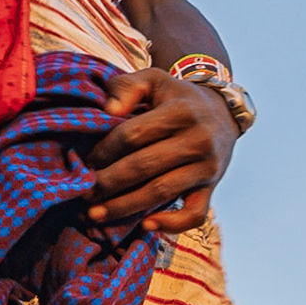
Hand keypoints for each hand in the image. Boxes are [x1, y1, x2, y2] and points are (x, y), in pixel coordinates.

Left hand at [84, 68, 237, 233]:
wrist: (223, 111)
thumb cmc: (176, 97)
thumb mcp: (153, 79)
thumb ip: (127, 86)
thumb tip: (108, 110)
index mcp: (179, 112)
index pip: (132, 135)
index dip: (104, 150)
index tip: (84, 162)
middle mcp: (197, 140)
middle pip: (143, 166)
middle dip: (107, 182)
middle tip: (82, 192)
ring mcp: (206, 166)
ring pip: (162, 191)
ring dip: (125, 206)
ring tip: (95, 214)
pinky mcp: (212, 186)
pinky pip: (195, 213)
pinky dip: (171, 223)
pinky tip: (145, 225)